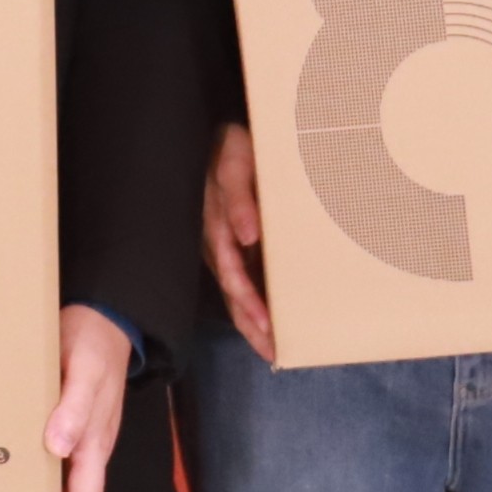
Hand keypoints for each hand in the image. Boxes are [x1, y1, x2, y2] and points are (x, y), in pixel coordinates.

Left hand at [15, 305, 132, 491]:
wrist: (104, 319)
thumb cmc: (96, 345)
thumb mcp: (86, 372)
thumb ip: (75, 408)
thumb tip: (57, 448)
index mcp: (95, 446)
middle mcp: (85, 449)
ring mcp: (75, 436)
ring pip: (53, 480)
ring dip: (25, 490)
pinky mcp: (62, 421)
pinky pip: (44, 454)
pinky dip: (22, 461)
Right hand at [201, 122, 275, 362]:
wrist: (221, 138)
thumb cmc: (231, 149)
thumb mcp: (235, 163)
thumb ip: (239, 198)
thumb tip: (248, 235)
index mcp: (218, 228)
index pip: (233, 275)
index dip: (249, 302)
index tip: (266, 324)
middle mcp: (217, 244)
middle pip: (233, 293)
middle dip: (252, 325)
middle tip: (274, 352)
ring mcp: (223, 248)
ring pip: (235, 293)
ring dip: (252, 322)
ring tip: (273, 350)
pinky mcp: (231, 246)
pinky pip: (242, 280)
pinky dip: (254, 305)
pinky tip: (270, 322)